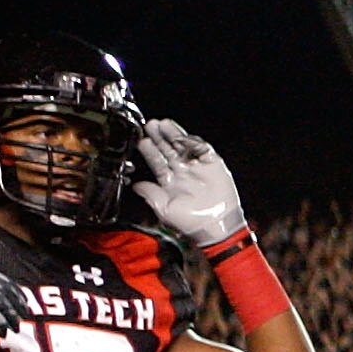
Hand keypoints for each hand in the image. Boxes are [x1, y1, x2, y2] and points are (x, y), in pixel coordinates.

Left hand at [133, 119, 247, 248]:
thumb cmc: (191, 223)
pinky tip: (182, 136)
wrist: (216, 227)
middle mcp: (183, 174)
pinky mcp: (214, 165)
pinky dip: (193, 142)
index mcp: (170, 184)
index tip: (142, 141)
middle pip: (168, 151)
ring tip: (163, 124)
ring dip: (173, 135)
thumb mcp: (163, 210)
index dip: (150, 152)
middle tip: (150, 126)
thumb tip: (136, 186)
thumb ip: (150, 194)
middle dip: (159, 138)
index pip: (157, 162)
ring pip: (184, 147)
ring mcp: (198, 168)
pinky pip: (203, 149)